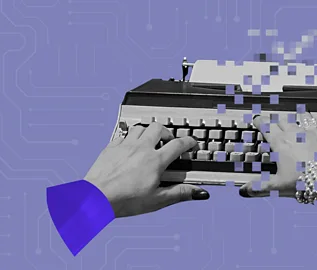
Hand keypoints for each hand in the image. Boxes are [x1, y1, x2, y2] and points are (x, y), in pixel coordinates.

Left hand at [84, 123, 209, 217]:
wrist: (96, 197)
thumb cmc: (124, 200)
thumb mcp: (157, 200)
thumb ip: (180, 193)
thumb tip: (198, 192)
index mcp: (156, 161)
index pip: (178, 144)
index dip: (188, 142)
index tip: (191, 143)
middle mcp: (141, 149)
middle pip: (159, 128)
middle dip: (167, 132)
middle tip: (168, 140)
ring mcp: (125, 146)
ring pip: (141, 127)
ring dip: (148, 132)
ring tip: (150, 141)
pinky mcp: (111, 147)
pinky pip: (123, 135)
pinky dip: (130, 137)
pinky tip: (130, 146)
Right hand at [239, 105, 316, 197]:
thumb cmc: (304, 181)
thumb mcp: (278, 186)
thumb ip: (260, 187)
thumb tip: (245, 191)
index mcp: (280, 143)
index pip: (266, 126)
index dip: (260, 121)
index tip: (257, 119)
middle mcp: (295, 134)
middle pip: (282, 121)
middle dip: (277, 120)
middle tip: (273, 121)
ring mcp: (312, 134)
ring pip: (303, 119)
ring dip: (299, 117)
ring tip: (298, 113)